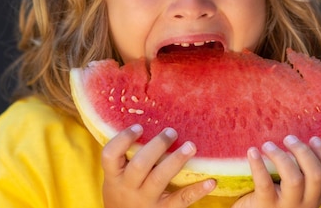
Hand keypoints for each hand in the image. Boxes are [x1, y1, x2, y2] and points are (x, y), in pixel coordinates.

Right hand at [101, 125, 215, 207]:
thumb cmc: (124, 192)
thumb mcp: (117, 177)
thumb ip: (127, 157)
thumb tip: (150, 121)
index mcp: (114, 176)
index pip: (110, 155)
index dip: (123, 139)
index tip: (139, 127)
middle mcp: (129, 188)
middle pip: (140, 164)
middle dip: (157, 146)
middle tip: (171, 132)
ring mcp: (146, 201)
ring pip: (159, 179)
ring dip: (176, 160)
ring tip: (191, 146)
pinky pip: (181, 200)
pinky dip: (197, 190)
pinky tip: (210, 181)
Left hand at [233, 135, 320, 207]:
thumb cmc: (273, 198)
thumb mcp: (293, 189)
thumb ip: (300, 170)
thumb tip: (299, 136)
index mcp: (316, 195)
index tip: (314, 139)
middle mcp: (306, 203)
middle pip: (316, 174)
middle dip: (303, 151)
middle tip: (288, 138)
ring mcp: (287, 207)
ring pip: (294, 179)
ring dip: (281, 156)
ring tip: (268, 145)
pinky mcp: (266, 206)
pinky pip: (264, 184)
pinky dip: (258, 165)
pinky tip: (252, 152)